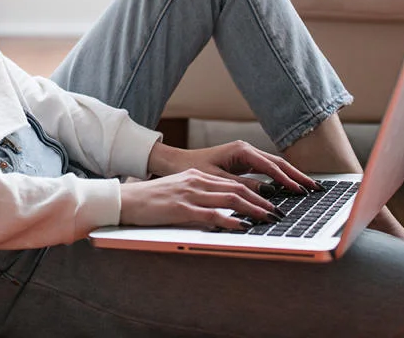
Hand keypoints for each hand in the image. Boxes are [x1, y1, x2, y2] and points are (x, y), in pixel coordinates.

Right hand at [119, 168, 283, 228]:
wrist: (125, 200)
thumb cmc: (149, 200)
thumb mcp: (178, 192)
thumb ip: (199, 196)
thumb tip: (221, 209)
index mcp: (196, 176)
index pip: (233, 182)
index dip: (255, 192)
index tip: (271, 202)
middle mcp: (196, 181)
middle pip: (237, 189)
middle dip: (261, 201)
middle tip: (278, 212)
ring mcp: (189, 194)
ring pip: (230, 199)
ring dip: (253, 210)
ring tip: (268, 219)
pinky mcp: (181, 209)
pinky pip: (211, 214)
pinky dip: (230, 220)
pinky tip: (242, 226)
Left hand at [147, 140, 320, 194]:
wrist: (176, 163)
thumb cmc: (192, 169)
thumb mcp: (217, 180)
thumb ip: (242, 186)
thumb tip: (267, 194)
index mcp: (241, 151)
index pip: (271, 166)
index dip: (287, 180)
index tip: (301, 191)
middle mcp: (246, 150)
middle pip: (279, 163)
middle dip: (298, 176)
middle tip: (316, 188)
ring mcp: (246, 155)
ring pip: (275, 166)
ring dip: (292, 177)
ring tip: (309, 188)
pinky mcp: (244, 162)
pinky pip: (267, 170)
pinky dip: (280, 178)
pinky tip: (291, 187)